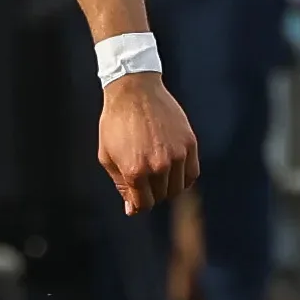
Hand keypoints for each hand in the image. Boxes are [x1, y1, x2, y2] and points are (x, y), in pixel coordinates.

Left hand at [98, 72, 198, 215]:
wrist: (134, 90)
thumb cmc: (115, 123)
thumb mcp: (107, 155)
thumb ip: (120, 185)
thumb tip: (132, 209)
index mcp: (135, 171)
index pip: (143, 205)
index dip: (137, 204)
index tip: (135, 196)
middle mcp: (159, 166)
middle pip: (161, 197)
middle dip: (150, 192)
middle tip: (143, 177)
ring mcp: (177, 155)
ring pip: (177, 188)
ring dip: (167, 185)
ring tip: (155, 170)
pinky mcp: (190, 144)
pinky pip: (192, 173)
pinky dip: (183, 176)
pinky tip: (172, 169)